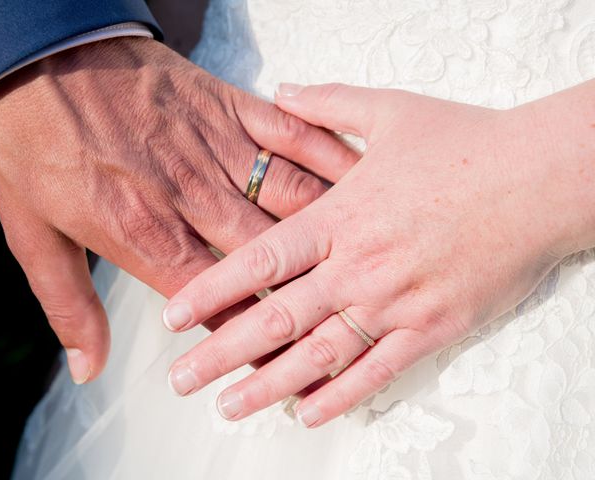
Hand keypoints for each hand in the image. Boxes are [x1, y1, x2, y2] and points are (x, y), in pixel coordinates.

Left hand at [0, 39, 357, 383]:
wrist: (39, 52)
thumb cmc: (33, 140)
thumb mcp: (30, 234)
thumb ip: (68, 307)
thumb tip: (87, 368)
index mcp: (144, 234)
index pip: (216, 303)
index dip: (254, 339)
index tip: (284, 362)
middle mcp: (192, 198)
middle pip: (267, 260)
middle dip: (305, 300)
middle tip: (341, 325)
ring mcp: (217, 148)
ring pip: (291, 201)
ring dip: (332, 237)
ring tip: (371, 265)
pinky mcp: (230, 106)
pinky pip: (292, 135)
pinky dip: (329, 159)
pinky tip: (359, 181)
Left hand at [163, 82, 594, 426]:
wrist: (539, 179)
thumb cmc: (466, 144)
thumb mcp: (391, 110)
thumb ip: (328, 104)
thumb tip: (282, 91)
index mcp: (341, 217)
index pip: (258, 262)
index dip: (210, 291)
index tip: (173, 317)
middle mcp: (358, 267)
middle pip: (276, 320)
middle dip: (221, 354)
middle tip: (181, 380)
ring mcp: (395, 304)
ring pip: (318, 356)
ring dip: (267, 385)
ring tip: (228, 407)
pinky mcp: (433, 328)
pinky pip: (378, 373)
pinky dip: (339, 397)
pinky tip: (306, 414)